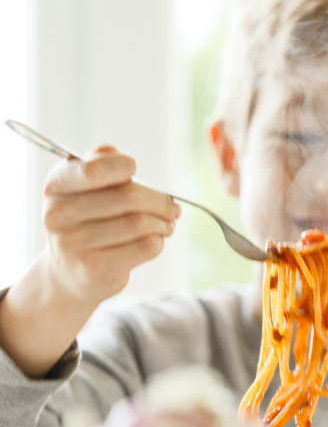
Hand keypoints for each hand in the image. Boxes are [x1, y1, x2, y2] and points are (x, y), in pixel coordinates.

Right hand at [42, 145, 180, 302]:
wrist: (69, 273)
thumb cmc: (85, 223)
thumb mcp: (83, 190)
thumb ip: (99, 165)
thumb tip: (117, 153)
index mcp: (56, 187)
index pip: (95, 170)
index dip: (122, 166)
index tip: (134, 169)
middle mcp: (58, 215)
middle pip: (128, 197)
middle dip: (159, 201)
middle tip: (173, 207)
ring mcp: (74, 245)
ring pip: (139, 223)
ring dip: (162, 223)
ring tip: (168, 224)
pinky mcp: (95, 269)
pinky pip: (144, 247)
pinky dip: (158, 241)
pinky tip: (157, 240)